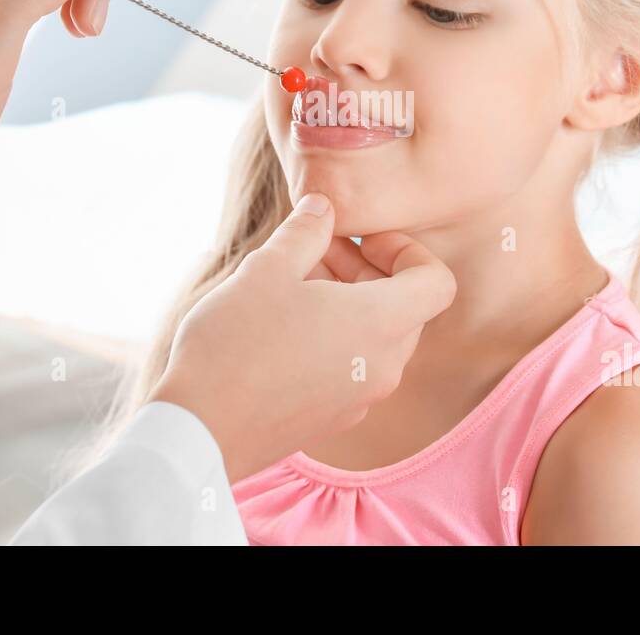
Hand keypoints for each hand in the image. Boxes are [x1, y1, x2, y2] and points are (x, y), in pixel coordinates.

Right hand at [148, 192, 457, 482]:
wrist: (201, 432)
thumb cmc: (235, 343)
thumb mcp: (267, 268)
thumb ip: (306, 231)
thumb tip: (323, 207)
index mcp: (382, 323)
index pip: (438, 282)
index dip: (407, 251)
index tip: (361, 240)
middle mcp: (384, 366)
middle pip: (407, 308)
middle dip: (369, 271)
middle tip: (318, 252)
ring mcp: (361, 398)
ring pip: (377, 338)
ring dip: (349, 303)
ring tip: (293, 284)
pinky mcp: (334, 418)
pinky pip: (354, 368)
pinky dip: (335, 338)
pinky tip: (282, 328)